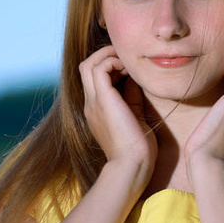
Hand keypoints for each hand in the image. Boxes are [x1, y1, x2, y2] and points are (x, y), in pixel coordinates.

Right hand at [80, 46, 156, 183]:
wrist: (132, 165)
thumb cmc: (138, 148)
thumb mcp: (135, 116)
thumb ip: (131, 97)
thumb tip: (134, 79)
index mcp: (97, 110)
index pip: (93, 78)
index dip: (110, 66)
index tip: (130, 68)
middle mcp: (91, 104)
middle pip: (85, 67)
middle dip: (106, 56)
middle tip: (127, 60)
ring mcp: (94, 102)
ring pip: (88, 64)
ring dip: (108, 56)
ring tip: (127, 62)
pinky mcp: (102, 100)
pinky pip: (99, 69)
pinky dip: (113, 62)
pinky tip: (129, 70)